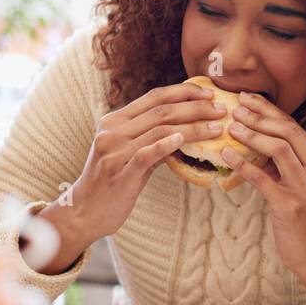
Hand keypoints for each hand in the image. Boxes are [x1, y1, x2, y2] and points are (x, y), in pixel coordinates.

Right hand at [71, 81, 223, 237]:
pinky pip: (146, 154)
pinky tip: (183, 139)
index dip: (184, 92)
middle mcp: (112, 131)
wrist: (85, 213)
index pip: (154, 97)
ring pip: (159, 130)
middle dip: (195, 107)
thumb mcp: (130, 152)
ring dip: (193, 126)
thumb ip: (152, 138)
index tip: (209, 93)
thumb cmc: (113, 181)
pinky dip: (165, 144)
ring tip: (217, 127)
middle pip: (161, 111)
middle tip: (221, 109)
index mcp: (114, 121)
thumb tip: (185, 128)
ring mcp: (114, 152)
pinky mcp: (119, 173)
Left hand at [220, 91, 305, 304]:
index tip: (247, 99)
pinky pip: (264, 179)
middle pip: (289, 132)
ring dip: (252, 135)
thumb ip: (286, 164)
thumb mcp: (303, 185)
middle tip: (235, 108)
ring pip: (279, 150)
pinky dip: (243, 164)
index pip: (295, 128)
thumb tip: (255, 140)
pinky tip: (226, 155)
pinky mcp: (291, 207)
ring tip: (230, 128)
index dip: (269, 111)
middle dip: (259, 117)